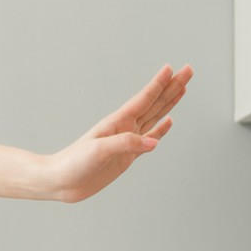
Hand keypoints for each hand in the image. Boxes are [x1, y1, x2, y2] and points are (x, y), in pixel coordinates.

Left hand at [36, 63, 192, 202]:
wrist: (61, 182)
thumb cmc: (73, 162)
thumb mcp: (99, 150)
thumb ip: (127, 144)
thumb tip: (154, 142)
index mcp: (117, 121)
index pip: (144, 98)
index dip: (159, 84)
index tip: (172, 68)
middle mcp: (124, 128)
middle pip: (155, 102)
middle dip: (172, 87)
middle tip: (188, 70)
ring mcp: (127, 141)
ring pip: (155, 116)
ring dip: (170, 102)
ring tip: (184, 88)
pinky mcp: (127, 156)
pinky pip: (149, 140)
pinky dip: (161, 130)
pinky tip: (169, 121)